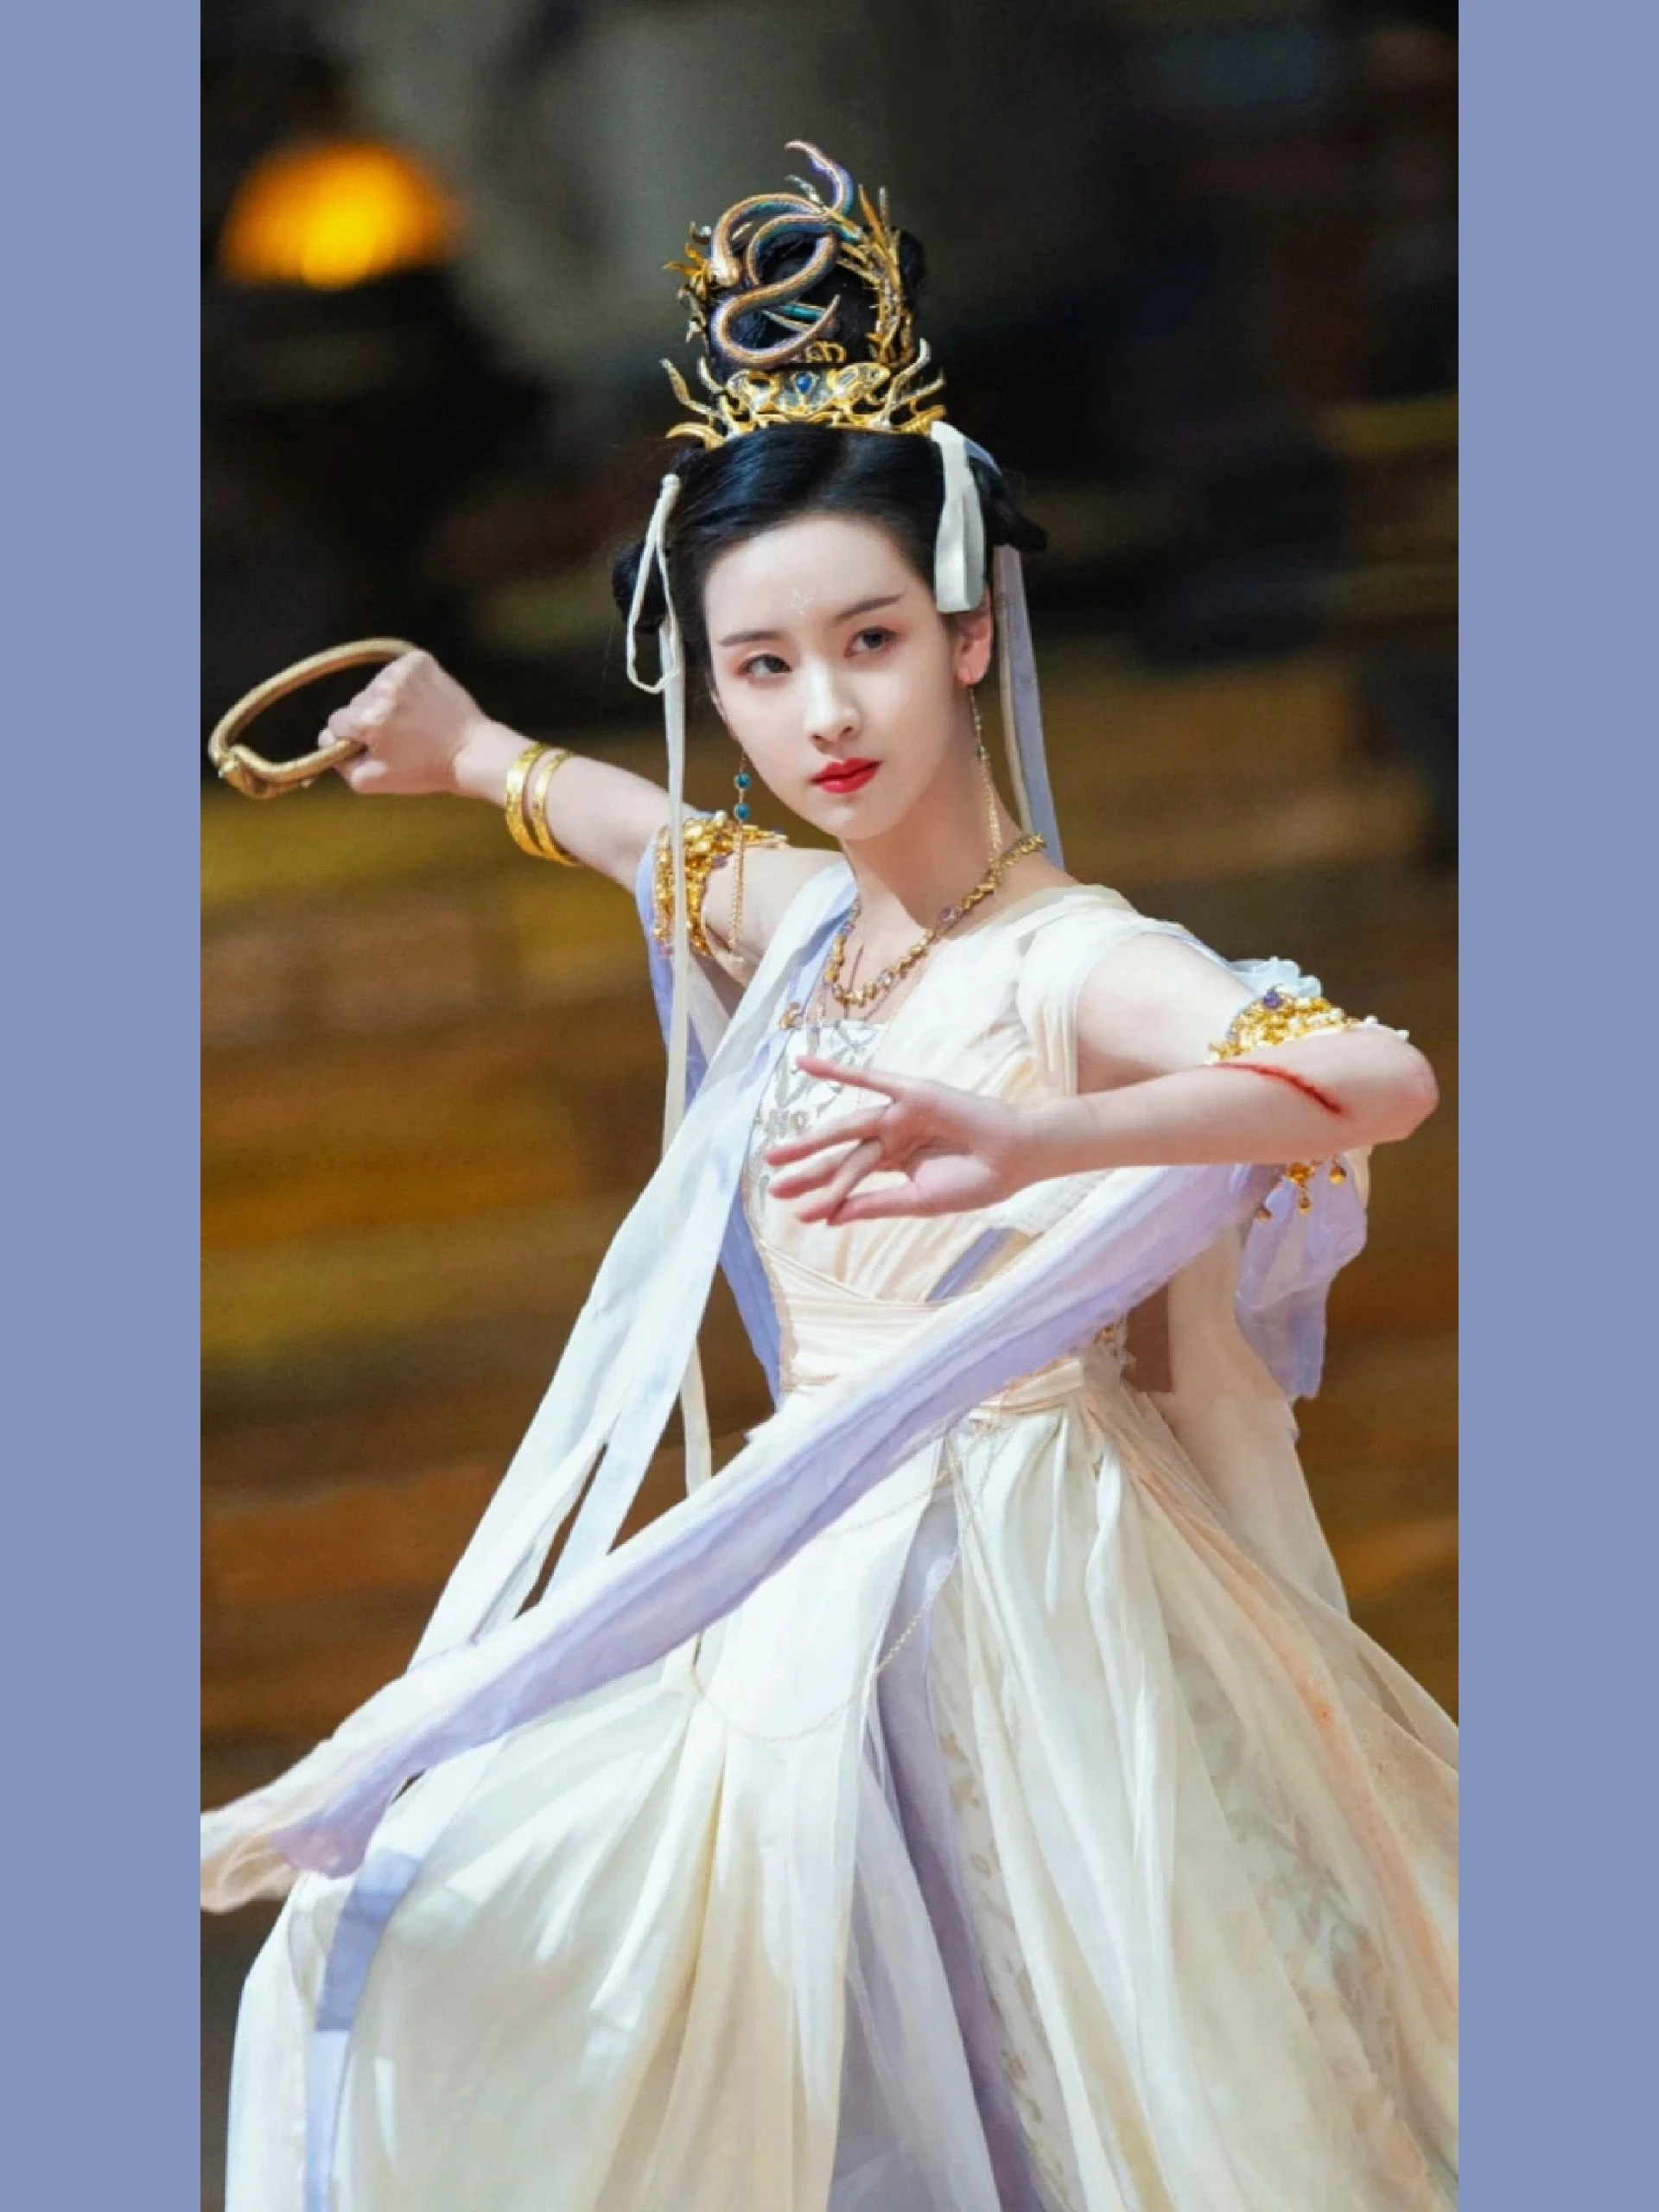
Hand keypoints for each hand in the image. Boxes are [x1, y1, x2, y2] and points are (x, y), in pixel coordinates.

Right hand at [324, 650, 493, 797]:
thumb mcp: (373, 781)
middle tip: (400, 736)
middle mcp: (381, 691)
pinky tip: (421, 704)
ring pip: (375, 687)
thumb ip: (341, 764)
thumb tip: (325, 741)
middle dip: (371, 719)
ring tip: (413, 721)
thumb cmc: (424, 770)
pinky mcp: (419, 661)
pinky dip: (405, 685)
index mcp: (367, 720)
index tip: (373, 745)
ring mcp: (401, 672)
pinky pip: (396, 671)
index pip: (337, 722)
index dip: (353, 737)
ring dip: (387, 701)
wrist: (472, 751)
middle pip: (356, 703)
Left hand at [764, 1054, 1036, 1224]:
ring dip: (811, 1140)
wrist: (1016, 1159)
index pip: (851, 1179)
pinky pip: (868, 1078)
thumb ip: (873, 1205)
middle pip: (841, 1155)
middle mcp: (893, 1136)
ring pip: (848, 1130)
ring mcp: (901, 1113)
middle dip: (807, 1170)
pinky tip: (803, 1064)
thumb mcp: (917, 1200)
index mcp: (897, 1162)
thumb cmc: (976, 1182)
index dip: (824, 1196)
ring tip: (775, 1154)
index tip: (796, 1214)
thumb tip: (829, 1219)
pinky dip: (836, 1071)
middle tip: (772, 1186)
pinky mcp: (911, 1093)